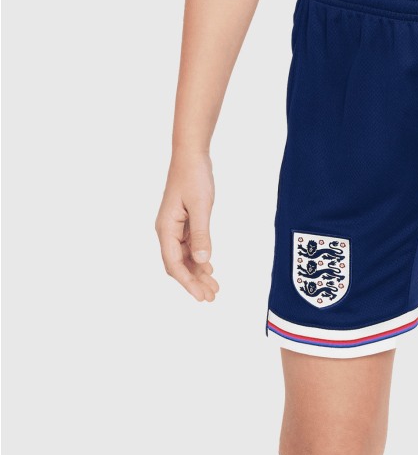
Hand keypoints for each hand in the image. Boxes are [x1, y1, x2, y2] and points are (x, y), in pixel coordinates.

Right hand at [155, 152, 218, 301]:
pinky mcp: (183, 224)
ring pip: (184, 258)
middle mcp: (167, 231)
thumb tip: (201, 259)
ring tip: (214, 288)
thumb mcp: (200, 206)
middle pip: (177, 265)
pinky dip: (199, 260)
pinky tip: (210, 269)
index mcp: (166, 228)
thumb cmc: (193, 177)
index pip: (173, 263)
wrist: (191, 156)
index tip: (200, 296)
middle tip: (211, 297)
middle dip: (193, 282)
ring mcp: (175, 228)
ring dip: (198, 274)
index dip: (187, 282)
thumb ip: (201, 233)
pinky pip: (189, 248)